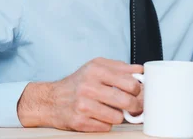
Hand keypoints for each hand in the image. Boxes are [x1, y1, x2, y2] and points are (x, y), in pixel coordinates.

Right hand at [17, 57, 142, 131]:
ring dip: (118, 115)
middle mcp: (88, 87)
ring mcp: (83, 106)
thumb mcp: (97, 66)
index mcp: (96, 70)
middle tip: (134, 105)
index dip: (138, 89)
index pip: (129, 83)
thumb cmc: (78, 82)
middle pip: (126, 101)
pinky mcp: (79, 122)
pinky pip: (106, 127)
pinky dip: (106, 123)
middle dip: (135, 105)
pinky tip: (99, 116)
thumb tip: (140, 71)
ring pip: (118, 117)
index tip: (138, 92)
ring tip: (111, 109)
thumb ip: (120, 67)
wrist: (51, 100)